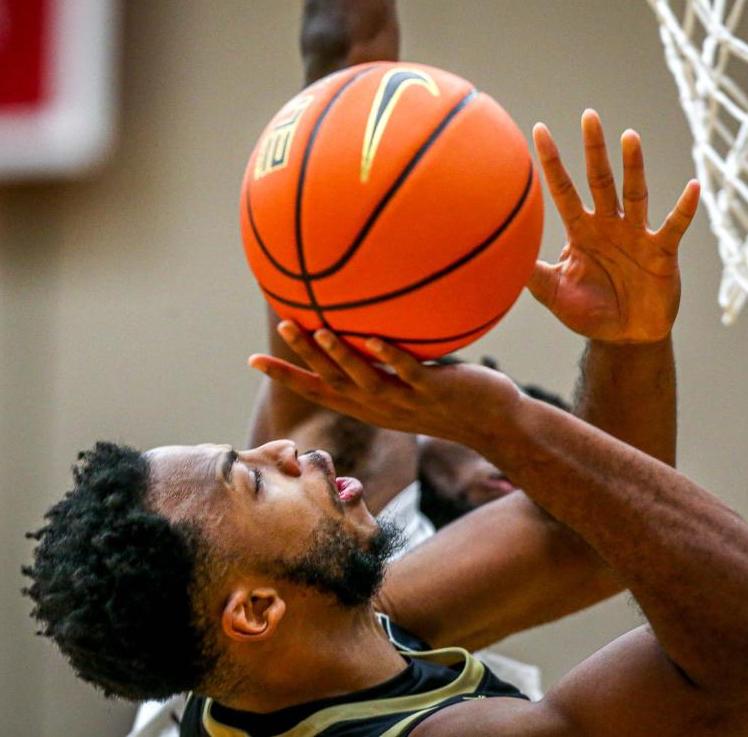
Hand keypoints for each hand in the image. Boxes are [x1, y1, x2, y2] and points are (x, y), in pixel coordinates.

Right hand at [248, 321, 520, 448]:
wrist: (493, 424)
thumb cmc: (450, 398)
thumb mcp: (408, 382)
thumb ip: (383, 361)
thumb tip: (364, 324)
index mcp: (368, 405)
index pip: (318, 391)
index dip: (286, 377)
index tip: (253, 359)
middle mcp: (380, 407)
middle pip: (332, 383)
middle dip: (304, 358)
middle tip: (283, 328)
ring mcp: (406, 401)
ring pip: (364, 380)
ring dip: (339, 356)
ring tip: (318, 330)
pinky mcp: (434, 391)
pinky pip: (409, 372)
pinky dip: (391, 357)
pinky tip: (376, 338)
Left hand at [530, 110, 699, 342]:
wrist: (625, 338)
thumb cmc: (589, 312)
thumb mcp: (555, 295)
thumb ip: (534, 276)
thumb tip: (501, 259)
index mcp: (580, 231)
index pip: (562, 190)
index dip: (551, 162)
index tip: (538, 130)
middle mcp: (608, 224)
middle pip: (599, 180)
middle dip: (593, 150)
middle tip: (588, 116)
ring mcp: (636, 235)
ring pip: (634, 193)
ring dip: (633, 166)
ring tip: (629, 136)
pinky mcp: (662, 252)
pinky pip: (674, 226)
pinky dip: (684, 208)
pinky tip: (693, 187)